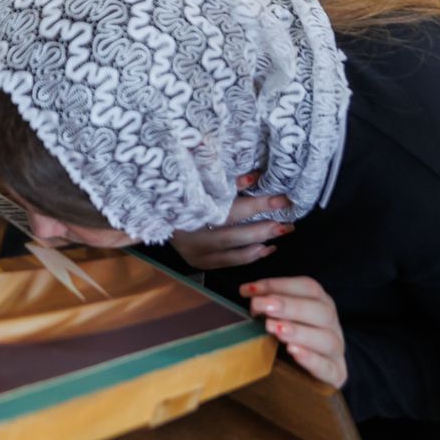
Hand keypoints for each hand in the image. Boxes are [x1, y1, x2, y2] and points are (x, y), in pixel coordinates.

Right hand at [165, 174, 290, 269]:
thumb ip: (225, 182)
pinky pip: (226, 263)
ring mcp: (191, 251)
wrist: (152, 210)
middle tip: (287, 223)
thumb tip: (254, 177)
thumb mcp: (199, 182)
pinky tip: (263, 249)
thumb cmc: (179, 192)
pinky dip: (247, 257)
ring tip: (279, 235)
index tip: (281, 200)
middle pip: (232, 234)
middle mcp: (189, 235)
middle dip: (263, 228)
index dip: (257, 205)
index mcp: (189, 210)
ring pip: (231, 253)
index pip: (230, 210)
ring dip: (259, 245)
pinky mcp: (194, 261)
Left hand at [241, 275, 346, 388]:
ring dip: (299, 332)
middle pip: (320, 310)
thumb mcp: (283, 318)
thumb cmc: (293, 339)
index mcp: (321, 304)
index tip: (251, 290)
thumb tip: (247, 291)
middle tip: (262, 306)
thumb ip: (270, 306)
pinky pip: (328, 367)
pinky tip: (292, 351)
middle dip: (289, 306)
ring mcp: (336, 351)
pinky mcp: (336, 374)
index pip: (309, 288)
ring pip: (327, 339)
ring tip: (274, 329)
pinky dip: (311, 359)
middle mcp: (332, 325)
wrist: (311, 376)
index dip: (280, 285)